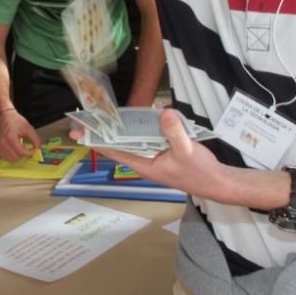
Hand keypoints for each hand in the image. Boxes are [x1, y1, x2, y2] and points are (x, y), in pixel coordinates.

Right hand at [0, 109, 40, 160]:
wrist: (3, 115)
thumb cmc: (15, 120)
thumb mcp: (28, 128)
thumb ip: (35, 139)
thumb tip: (38, 149)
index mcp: (10, 137)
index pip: (21, 152)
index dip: (29, 153)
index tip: (32, 150)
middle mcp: (2, 143)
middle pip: (16, 157)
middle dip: (23, 155)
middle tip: (27, 150)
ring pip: (10, 159)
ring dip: (17, 156)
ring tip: (20, 149)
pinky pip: (4, 157)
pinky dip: (10, 156)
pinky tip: (14, 150)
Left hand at [85, 109, 223, 198]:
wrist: (217, 182)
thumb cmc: (199, 171)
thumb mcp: (187, 151)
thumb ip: (175, 132)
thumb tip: (163, 112)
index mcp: (143, 165)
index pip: (113, 151)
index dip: (95, 140)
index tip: (78, 131)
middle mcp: (144, 161)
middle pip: (118, 144)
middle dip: (103, 131)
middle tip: (87, 115)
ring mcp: (152, 156)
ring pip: (131, 140)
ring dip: (120, 128)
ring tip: (104, 113)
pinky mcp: (161, 151)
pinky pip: (145, 137)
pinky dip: (139, 127)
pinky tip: (136, 115)